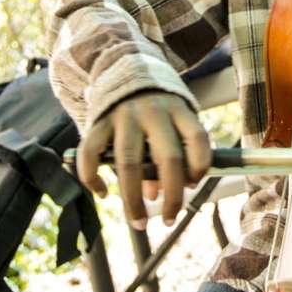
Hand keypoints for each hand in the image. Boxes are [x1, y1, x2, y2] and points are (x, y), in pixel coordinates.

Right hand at [77, 92, 210, 228]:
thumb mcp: (172, 120)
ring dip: (134, 200)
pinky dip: (93, 179)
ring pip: (129, 164)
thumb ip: (171, 153)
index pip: (198, 137)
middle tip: (169, 219)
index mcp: (179, 109)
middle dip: (172, 195)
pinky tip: (102, 193)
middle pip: (169, 157)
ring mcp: (124, 115)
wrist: (124, 69)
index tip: (194, 185)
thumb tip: (159, 195)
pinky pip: (92, 155)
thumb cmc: (156, 108)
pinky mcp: (99, 120)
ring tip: (138, 221)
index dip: (200, 165)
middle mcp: (154, 111)